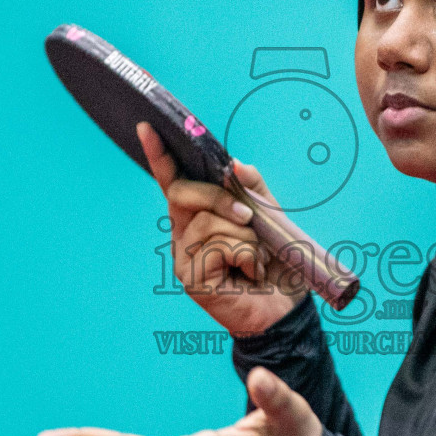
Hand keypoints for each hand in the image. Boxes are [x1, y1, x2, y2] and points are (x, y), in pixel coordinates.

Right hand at [137, 121, 305, 335]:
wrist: (287, 309)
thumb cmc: (276, 264)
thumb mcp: (269, 216)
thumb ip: (251, 188)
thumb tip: (234, 164)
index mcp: (197, 217)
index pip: (174, 182)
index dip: (160, 154)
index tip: (148, 126)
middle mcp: (183, 235)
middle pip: (185, 194)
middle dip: (220, 198)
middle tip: (250, 217)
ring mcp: (183, 259)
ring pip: (209, 222)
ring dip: (245, 237)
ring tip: (254, 260)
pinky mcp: (192, 280)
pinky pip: (219, 246)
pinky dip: (245, 255)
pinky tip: (249, 273)